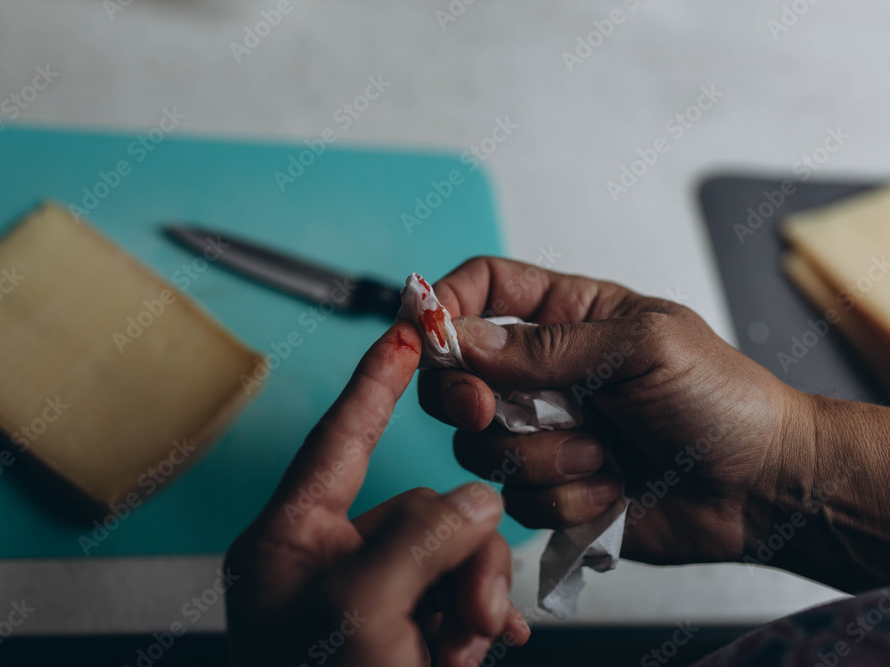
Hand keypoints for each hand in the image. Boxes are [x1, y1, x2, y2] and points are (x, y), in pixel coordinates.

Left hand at [225, 322, 529, 666]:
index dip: (374, 382)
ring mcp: (366, 601)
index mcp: (287, 544)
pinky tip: (481, 648)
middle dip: (460, 555)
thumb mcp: (363, 614)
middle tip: (470, 615)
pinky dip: (477, 618)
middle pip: (417, 509)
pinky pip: (457, 594)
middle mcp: (324, 565)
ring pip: (449, 553)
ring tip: (463, 650)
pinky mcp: (401, 633)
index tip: (404, 333)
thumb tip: (472, 499)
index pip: (337, 440)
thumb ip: (421, 537)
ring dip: (473, 597)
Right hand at [418, 257, 813, 565]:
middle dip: (464, 398)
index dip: (444, 304)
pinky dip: (562, 498)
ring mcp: (544, 433)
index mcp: (566, 317)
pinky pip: (515, 496)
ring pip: (480, 444)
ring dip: (538, 457)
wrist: (762, 488)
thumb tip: (463, 338)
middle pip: (456, 375)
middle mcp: (543, 373)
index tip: (423, 331)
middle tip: (491, 412)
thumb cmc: (721, 399)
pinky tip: (609, 489)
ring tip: (601, 455)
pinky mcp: (552, 488)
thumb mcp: (642, 346)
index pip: (483, 288)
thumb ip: (547, 346)